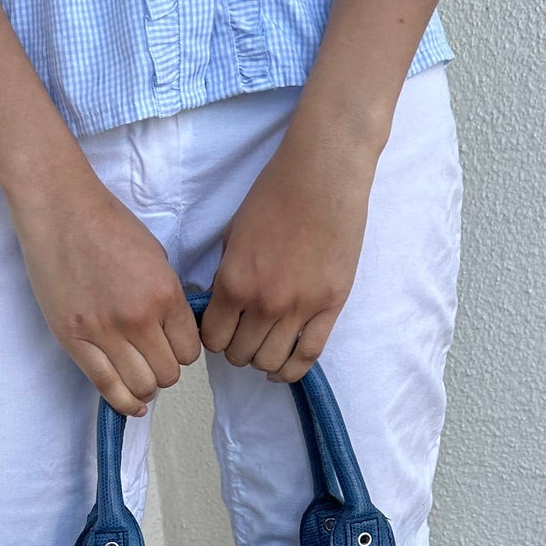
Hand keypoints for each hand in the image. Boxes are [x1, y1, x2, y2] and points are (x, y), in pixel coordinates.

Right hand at [7, 164, 200, 415]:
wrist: (60, 210)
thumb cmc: (108, 225)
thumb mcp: (156, 257)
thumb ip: (168, 297)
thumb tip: (177, 331)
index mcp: (165, 294)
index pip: (190, 351)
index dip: (183, 352)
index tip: (172, 346)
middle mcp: (139, 318)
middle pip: (169, 374)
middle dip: (165, 370)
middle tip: (154, 358)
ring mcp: (104, 332)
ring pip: (142, 386)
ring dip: (146, 386)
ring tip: (140, 376)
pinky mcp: (74, 339)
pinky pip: (106, 386)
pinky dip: (124, 402)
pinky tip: (132, 404)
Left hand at [201, 116, 377, 381]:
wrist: (323, 176)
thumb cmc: (273, 195)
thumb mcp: (232, 235)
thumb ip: (225, 276)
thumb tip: (219, 307)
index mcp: (234, 282)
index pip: (213, 339)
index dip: (214, 337)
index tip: (221, 329)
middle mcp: (265, 302)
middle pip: (240, 355)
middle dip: (236, 348)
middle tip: (243, 334)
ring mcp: (301, 307)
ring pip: (271, 361)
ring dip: (262, 359)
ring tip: (264, 346)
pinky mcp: (331, 306)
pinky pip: (309, 355)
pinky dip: (292, 368)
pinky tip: (284, 367)